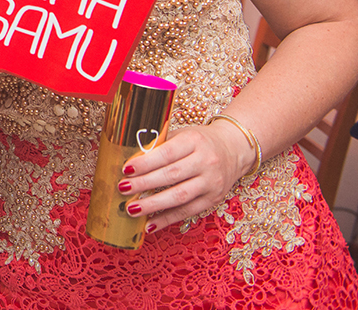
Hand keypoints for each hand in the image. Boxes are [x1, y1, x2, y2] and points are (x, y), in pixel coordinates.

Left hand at [113, 121, 253, 231]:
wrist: (234, 148)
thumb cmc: (200, 141)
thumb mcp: (182, 134)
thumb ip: (159, 144)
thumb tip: (129, 158)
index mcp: (194, 141)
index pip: (167, 153)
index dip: (146, 163)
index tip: (126, 169)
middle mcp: (206, 162)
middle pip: (171, 176)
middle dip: (145, 184)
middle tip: (123, 188)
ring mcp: (211, 183)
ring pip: (180, 197)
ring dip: (153, 205)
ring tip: (132, 209)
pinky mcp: (213, 199)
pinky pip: (188, 212)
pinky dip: (167, 219)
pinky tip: (150, 224)